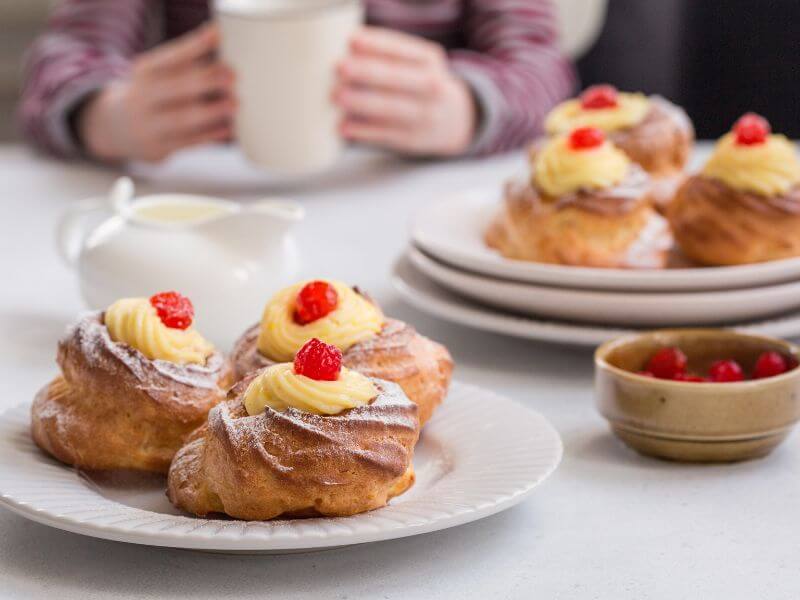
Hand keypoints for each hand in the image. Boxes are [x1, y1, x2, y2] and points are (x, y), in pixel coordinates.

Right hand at [77, 24, 235, 162]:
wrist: (117, 127)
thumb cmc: (152, 94)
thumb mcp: (158, 72)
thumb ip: (186, 62)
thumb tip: (222, 48)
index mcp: (145, 71)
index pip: (170, 55)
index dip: (194, 45)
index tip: (218, 35)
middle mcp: (142, 96)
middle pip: (176, 86)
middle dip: (206, 80)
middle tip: (232, 76)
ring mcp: (149, 124)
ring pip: (182, 118)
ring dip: (212, 111)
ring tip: (234, 104)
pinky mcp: (158, 148)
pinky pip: (188, 142)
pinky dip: (211, 135)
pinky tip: (228, 128)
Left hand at [333, 27, 476, 156]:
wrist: (455, 120)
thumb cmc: (420, 84)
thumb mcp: (416, 62)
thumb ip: (387, 56)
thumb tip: (347, 53)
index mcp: (428, 59)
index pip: (401, 48)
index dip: (376, 44)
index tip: (351, 40)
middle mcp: (431, 86)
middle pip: (396, 77)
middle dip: (367, 72)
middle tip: (340, 67)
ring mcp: (423, 114)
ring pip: (390, 108)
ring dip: (361, 102)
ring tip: (336, 96)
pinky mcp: (412, 139)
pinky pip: (385, 134)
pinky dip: (362, 131)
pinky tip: (343, 126)